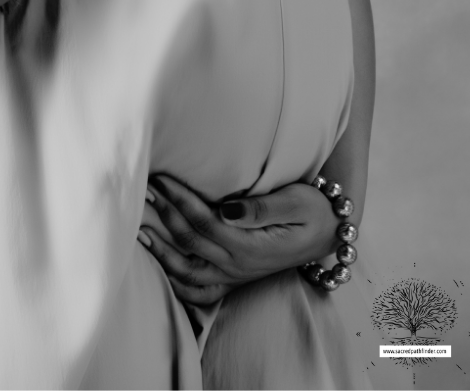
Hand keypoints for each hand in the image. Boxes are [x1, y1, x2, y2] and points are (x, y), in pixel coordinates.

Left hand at [137, 175, 337, 305]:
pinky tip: (160, 264)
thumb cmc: (313, 211)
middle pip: (190, 241)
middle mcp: (238, 264)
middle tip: (145, 188)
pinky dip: (176, 282)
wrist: (329, 234)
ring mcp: (235, 275)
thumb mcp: (296, 202)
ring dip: (162, 250)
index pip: (204, 221)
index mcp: (250, 244)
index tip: (162, 178)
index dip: (180, 200)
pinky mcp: (235, 278)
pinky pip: (199, 292)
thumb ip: (261, 207)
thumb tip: (227, 208)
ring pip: (188, 271)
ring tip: (140, 227)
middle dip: (165, 214)